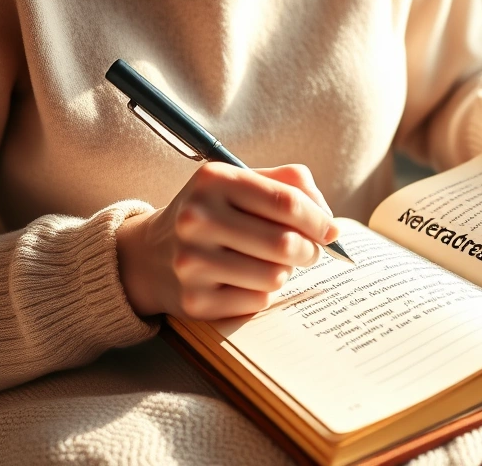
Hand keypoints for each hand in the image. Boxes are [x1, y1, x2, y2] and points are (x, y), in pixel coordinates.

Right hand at [116, 163, 337, 319]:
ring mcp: (192, 262)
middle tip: (308, 251)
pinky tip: (244, 281)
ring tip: (268, 263)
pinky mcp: (194, 301)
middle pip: (285, 243)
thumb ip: (290, 185)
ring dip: (284, 272)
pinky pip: (257, 301)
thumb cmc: (213, 214)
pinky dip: (262, 293)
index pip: (286, 201)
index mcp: (213, 181)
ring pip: (276, 276)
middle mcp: (197, 219)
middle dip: (309, 250)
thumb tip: (328, 221)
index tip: (331, 231)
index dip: (319, 220)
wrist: (150, 255)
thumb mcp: (240, 183)